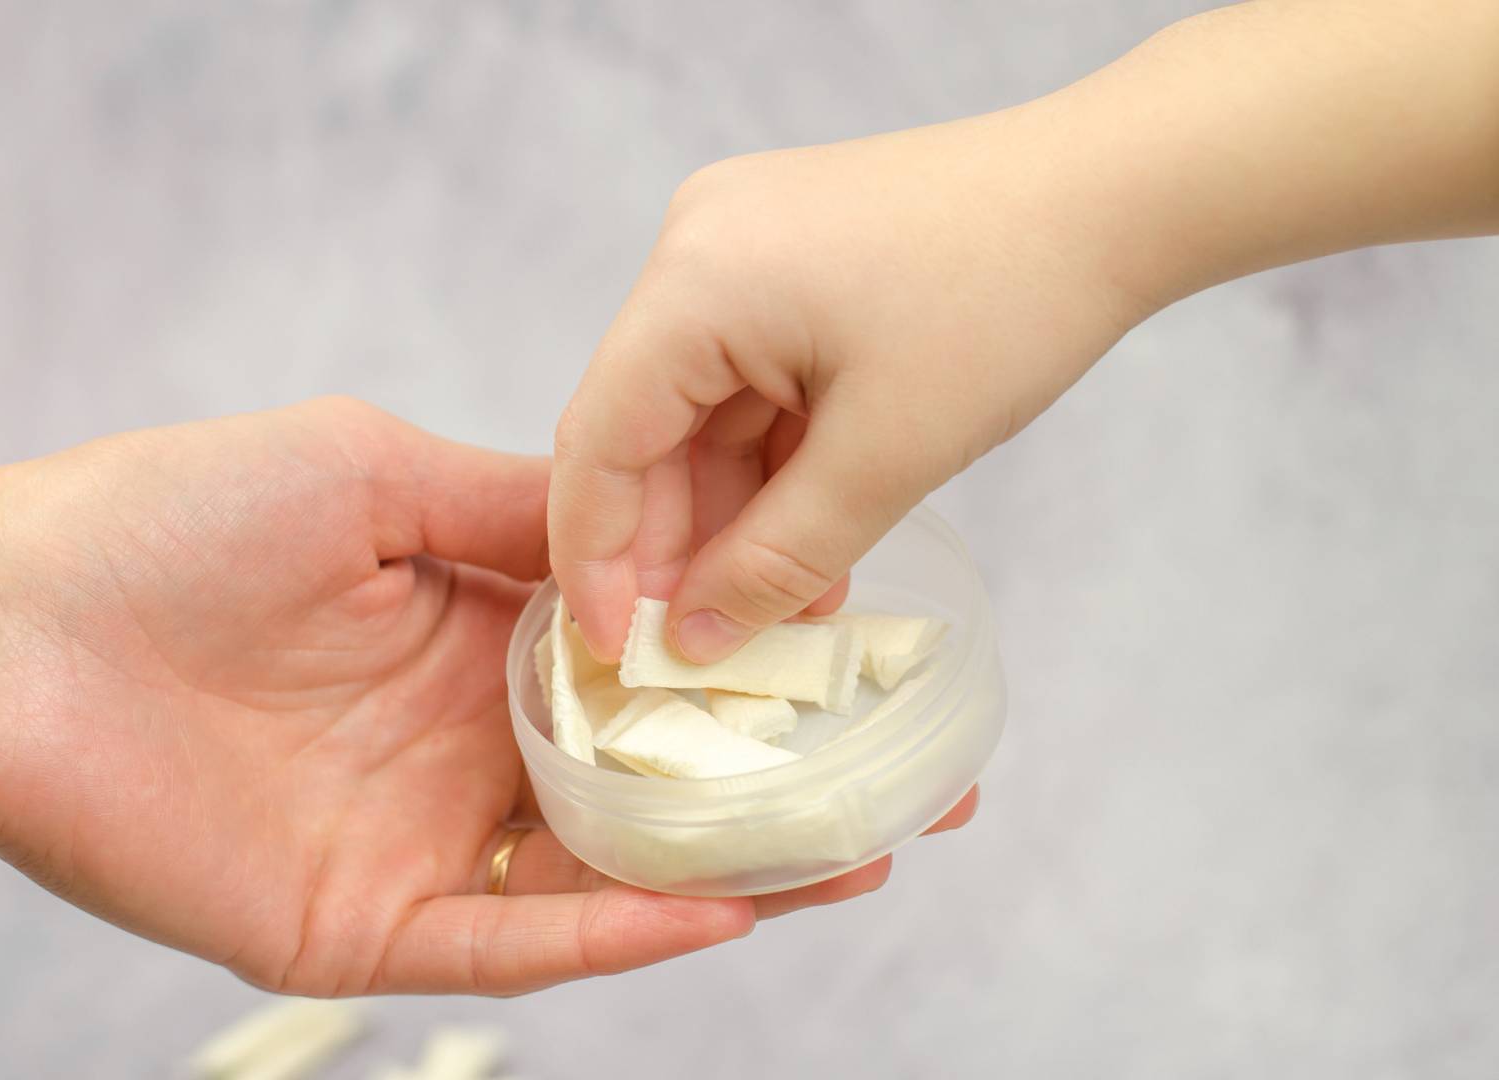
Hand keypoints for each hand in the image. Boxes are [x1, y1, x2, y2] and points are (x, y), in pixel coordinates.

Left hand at [0, 398, 977, 995]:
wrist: (12, 625)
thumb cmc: (177, 517)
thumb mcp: (380, 471)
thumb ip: (523, 508)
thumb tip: (653, 531)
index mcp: (478, 629)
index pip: (650, 662)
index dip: (755, 664)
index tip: (865, 654)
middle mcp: (467, 738)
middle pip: (652, 779)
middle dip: (779, 784)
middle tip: (910, 784)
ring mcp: (425, 834)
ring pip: (606, 868)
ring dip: (732, 869)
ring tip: (855, 853)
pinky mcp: (368, 920)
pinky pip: (513, 935)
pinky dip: (614, 926)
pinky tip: (715, 907)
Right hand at [549, 122, 1143, 661]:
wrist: (1116, 192)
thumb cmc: (1009, 304)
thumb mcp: (885, 458)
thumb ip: (773, 561)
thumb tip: (692, 640)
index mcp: (696, 281)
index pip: (599, 439)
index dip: (595, 556)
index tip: (611, 649)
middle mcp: (697, 251)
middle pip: (645, 427)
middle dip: (678, 543)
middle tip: (709, 640)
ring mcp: (743, 249)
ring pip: (703, 413)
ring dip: (738, 514)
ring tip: (786, 604)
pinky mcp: (790, 263)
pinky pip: (752, 381)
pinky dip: (777, 464)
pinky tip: (815, 540)